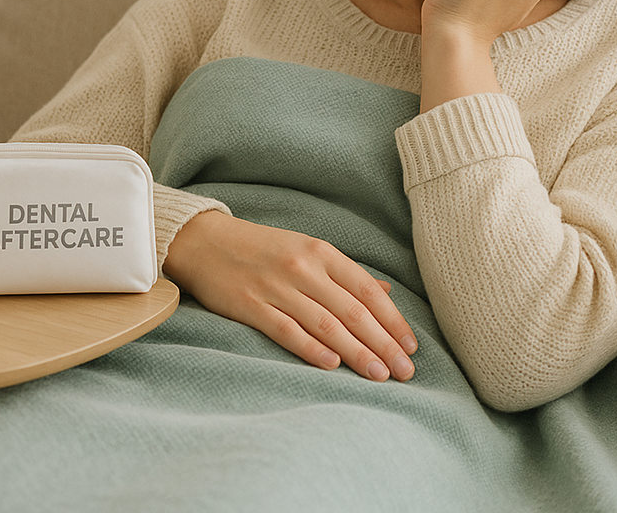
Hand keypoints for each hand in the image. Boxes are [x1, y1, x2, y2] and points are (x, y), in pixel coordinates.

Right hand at [162, 210, 417, 381]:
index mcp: (321, 252)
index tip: (411, 346)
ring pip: (325, 324)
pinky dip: (311, 348)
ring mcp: (276, 286)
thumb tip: (386, 291)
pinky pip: (286, 330)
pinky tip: (332, 366)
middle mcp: (303, 267)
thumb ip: (345, 273)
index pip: (367, 290)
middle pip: (352, 311)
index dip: (392, 320)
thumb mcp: (307, 249)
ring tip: (379, 376)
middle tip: (405, 372)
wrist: (205, 241)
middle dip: (383, 343)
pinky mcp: (250, 305)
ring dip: (356, 353)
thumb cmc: (263, 248)